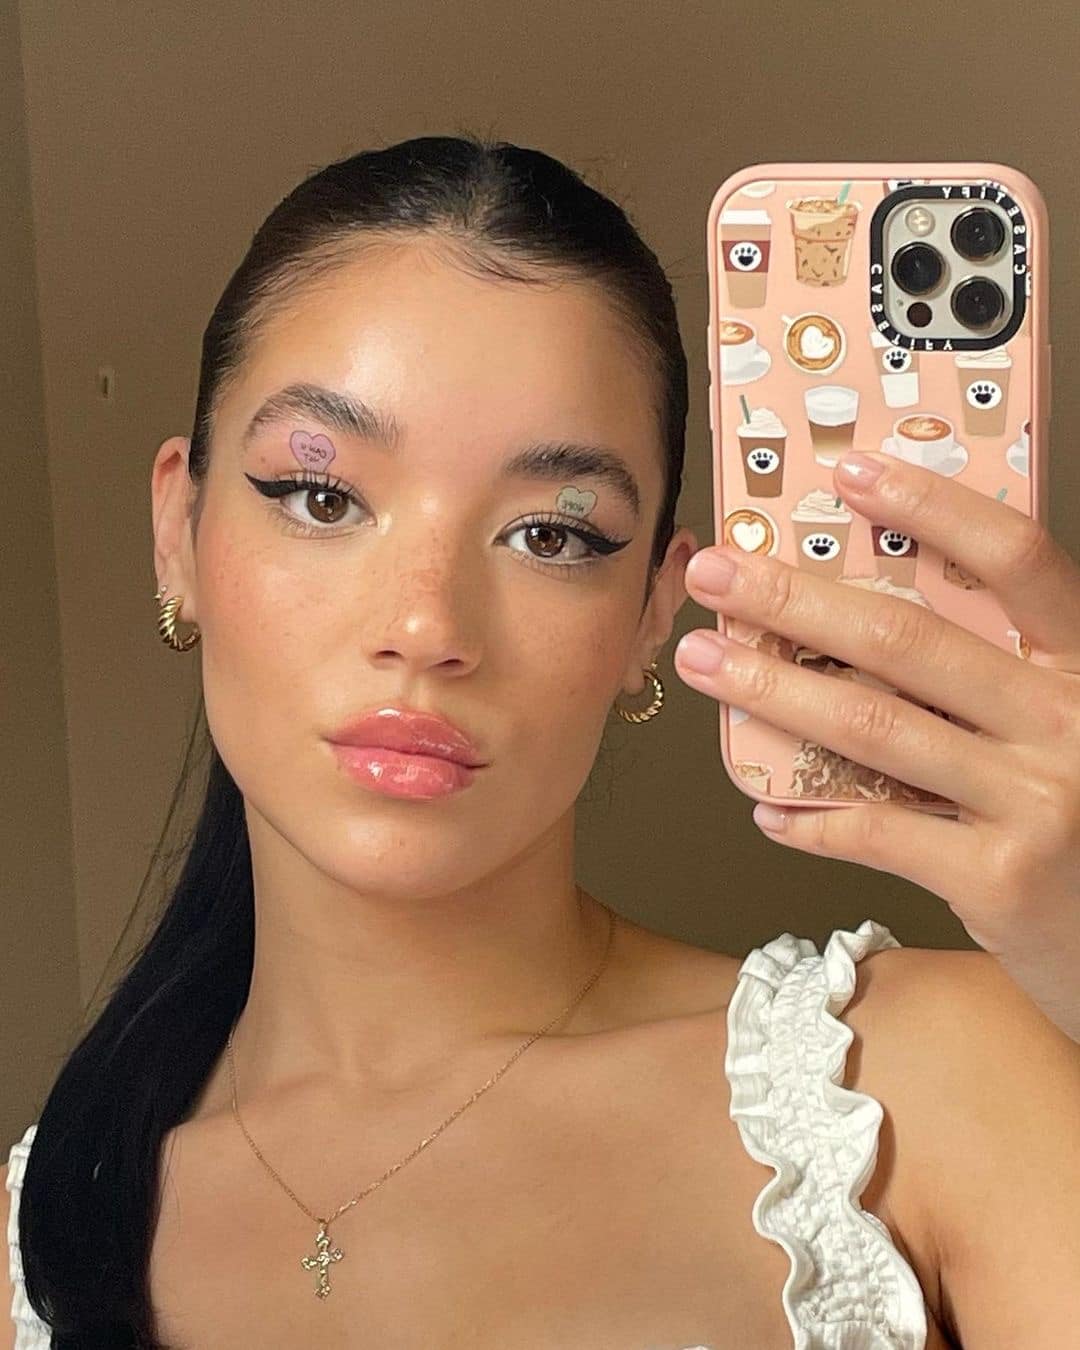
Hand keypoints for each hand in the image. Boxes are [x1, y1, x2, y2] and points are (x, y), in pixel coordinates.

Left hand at [675, 450, 1079, 1042]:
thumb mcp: (1066, 728)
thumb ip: (1000, 679)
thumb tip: (863, 623)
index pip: (1016, 561)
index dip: (934, 509)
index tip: (853, 472)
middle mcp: (1067, 723)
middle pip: (911, 641)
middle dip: (796, 600)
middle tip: (716, 571)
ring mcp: (1036, 804)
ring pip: (875, 729)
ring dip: (775, 690)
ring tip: (704, 660)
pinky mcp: (1000, 882)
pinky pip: (877, 833)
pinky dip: (812, 819)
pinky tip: (764, 806)